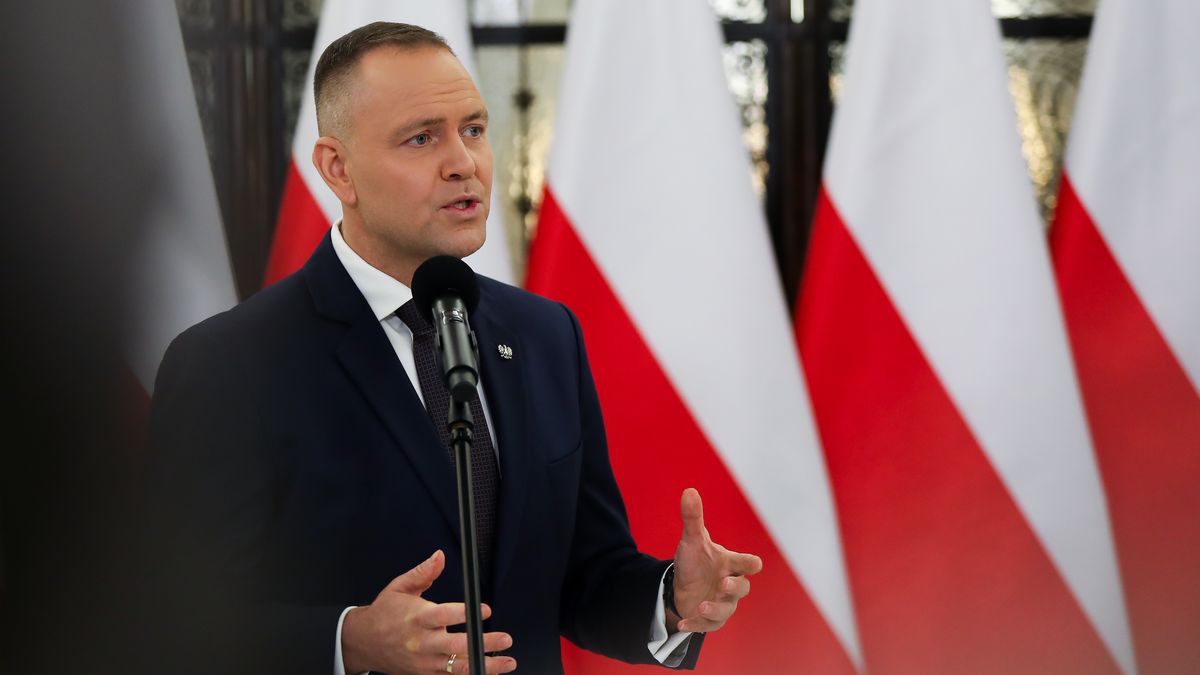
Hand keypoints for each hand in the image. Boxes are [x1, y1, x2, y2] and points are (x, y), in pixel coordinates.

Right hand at [341, 550, 517, 674]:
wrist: (363, 642)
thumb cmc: (384, 613)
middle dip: (483, 644)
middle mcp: (421, 642)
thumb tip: (440, 556)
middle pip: (455, 646)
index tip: (485, 610)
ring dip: (484, 666)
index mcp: (416, 618)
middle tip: (505, 639)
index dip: (464, 614)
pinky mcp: (424, 674)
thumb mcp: (399, 587)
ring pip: (456, 667)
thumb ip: (423, 572)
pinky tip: (489, 672)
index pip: (443, 616)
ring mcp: (423, 662)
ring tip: (507, 661)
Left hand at [668, 488, 762, 633]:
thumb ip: (693, 517)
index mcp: (729, 564)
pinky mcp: (711, 619)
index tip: (754, 564)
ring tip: (701, 607)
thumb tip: (689, 490)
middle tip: (723, 584)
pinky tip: (682, 623)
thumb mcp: (692, 540)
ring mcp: (722, 603)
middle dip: (734, 588)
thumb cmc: (696, 561)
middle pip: (742, 588)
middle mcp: (730, 584)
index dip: (750, 564)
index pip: (746, 563)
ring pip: (727, 610)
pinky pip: (708, 625)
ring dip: (715, 609)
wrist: (684, 584)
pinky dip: (695, 624)